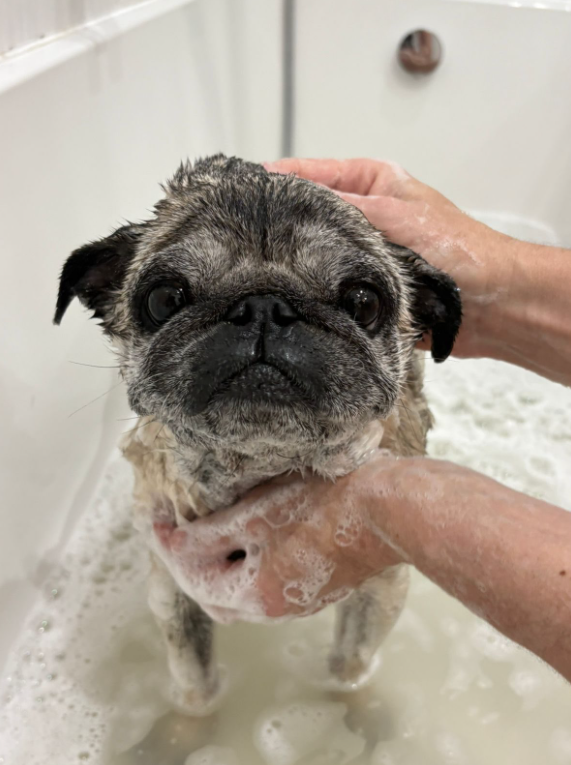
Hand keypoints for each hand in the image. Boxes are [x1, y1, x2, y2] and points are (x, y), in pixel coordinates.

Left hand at [152, 464, 401, 621]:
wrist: (386, 509)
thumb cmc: (322, 507)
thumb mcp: (256, 515)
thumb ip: (210, 534)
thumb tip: (175, 543)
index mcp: (257, 596)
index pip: (196, 580)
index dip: (169, 548)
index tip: (155, 518)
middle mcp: (276, 608)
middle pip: (216, 593)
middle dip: (190, 562)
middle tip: (174, 527)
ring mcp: (298, 599)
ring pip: (242, 587)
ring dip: (218, 562)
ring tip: (204, 527)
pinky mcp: (315, 583)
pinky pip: (266, 579)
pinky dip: (246, 560)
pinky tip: (245, 532)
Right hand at [264, 158, 517, 359]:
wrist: (491, 303)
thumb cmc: (458, 249)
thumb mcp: (396, 214)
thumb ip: (345, 207)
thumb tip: (296, 197)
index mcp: (371, 183)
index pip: (312, 172)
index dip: (278, 178)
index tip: (242, 187)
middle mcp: (361, 215)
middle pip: (308, 214)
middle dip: (281, 222)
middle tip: (242, 229)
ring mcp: (359, 252)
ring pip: (316, 252)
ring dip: (297, 259)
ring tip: (259, 262)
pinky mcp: (363, 288)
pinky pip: (329, 286)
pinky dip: (314, 289)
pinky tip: (290, 292)